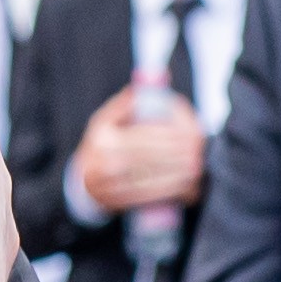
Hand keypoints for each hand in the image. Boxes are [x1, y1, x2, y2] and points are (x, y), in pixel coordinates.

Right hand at [74, 85, 206, 214]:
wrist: (82, 181)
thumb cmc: (101, 144)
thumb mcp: (106, 119)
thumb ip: (129, 101)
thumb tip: (156, 78)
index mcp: (105, 139)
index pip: (145, 135)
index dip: (171, 134)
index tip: (192, 132)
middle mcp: (106, 163)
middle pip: (153, 157)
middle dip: (180, 153)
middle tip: (198, 149)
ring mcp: (111, 186)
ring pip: (155, 179)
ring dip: (181, 173)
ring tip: (196, 165)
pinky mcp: (119, 203)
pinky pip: (152, 197)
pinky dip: (173, 192)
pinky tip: (188, 187)